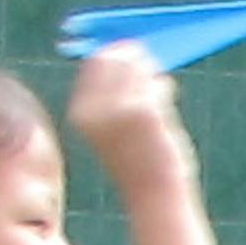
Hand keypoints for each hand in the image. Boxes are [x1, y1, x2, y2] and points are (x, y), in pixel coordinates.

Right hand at [64, 40, 186, 170]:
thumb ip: (117, 90)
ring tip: (158, 103)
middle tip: (153, 73)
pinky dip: (165, 91)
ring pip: (140, 67)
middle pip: (116, 56)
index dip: (120, 53)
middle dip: (137, 58)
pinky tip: (164, 112)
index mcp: (80, 110)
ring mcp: (117, 108)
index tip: (137, 57)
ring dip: (153, 77)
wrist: (153, 194)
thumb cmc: (139, 159)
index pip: (97, 60)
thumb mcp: (116, 122)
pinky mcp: (143, 112)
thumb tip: (131, 49)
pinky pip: (158, 83)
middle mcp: (93, 107)